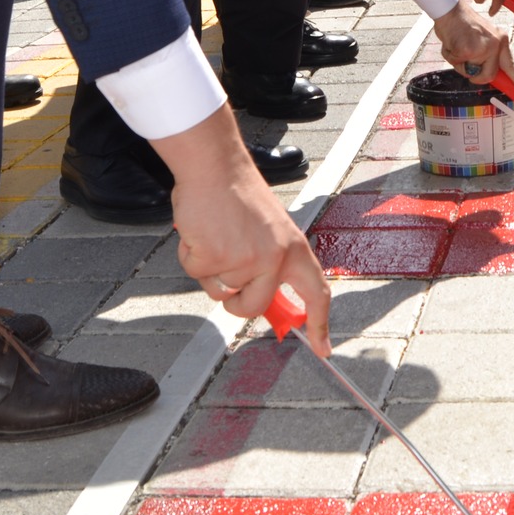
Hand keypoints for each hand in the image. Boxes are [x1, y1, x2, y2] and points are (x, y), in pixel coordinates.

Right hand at [162, 107, 332, 353]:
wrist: (215, 166)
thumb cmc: (238, 195)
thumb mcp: (271, 229)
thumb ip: (272, 262)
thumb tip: (266, 300)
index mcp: (294, 249)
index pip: (316, 292)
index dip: (320, 324)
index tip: (322, 348)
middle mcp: (274, 258)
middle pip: (253, 308)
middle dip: (235, 304)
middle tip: (227, 278)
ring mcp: (244, 260)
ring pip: (219, 291)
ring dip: (209, 269)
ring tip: (215, 234)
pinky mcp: (214, 257)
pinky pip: (196, 273)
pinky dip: (191, 255)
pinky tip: (200, 230)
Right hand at [432, 0, 513, 96]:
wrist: (450, 10)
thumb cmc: (464, 25)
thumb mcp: (484, 38)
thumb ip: (489, 56)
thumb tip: (491, 77)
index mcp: (501, 40)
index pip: (511, 66)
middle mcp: (495, 44)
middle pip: (488, 76)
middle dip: (476, 76)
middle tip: (468, 66)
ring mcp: (482, 48)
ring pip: (470, 72)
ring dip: (460, 64)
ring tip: (458, 46)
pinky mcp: (468, 50)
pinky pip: (457, 65)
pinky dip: (451, 57)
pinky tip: (453, 43)